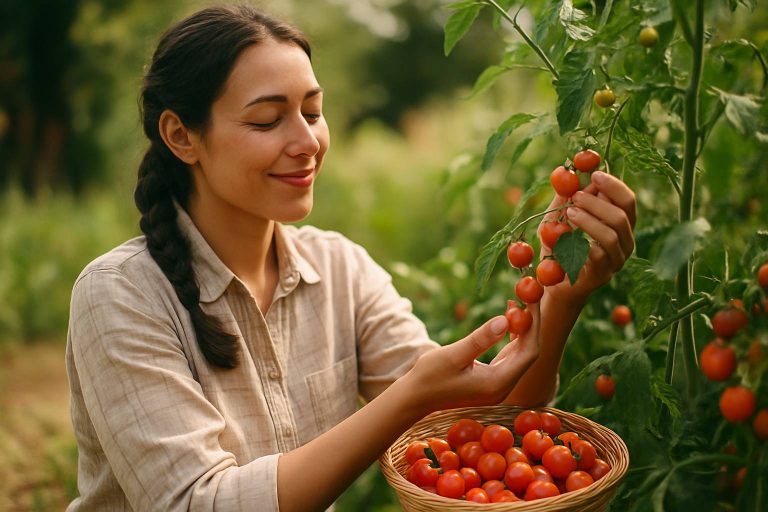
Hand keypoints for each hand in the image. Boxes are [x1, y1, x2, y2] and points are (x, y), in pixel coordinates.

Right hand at [404, 305, 540, 414]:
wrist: (414, 399)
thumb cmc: (429, 377)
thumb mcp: (453, 355)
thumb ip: (480, 339)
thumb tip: (504, 320)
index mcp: (497, 383)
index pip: (528, 352)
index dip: (533, 324)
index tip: (532, 299)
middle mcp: (503, 387)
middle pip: (528, 353)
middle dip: (530, 325)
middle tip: (527, 297)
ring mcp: (498, 386)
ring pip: (519, 355)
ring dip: (521, 330)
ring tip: (517, 304)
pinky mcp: (491, 382)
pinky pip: (508, 358)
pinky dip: (511, 339)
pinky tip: (507, 322)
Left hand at [538, 170, 635, 301]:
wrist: (553, 282)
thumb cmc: (558, 246)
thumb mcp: (558, 218)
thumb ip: (566, 199)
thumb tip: (571, 174)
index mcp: (621, 224)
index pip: (628, 201)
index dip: (614, 186)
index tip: (594, 175)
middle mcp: (625, 242)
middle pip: (623, 216)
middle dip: (599, 202)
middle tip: (577, 196)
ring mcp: (616, 260)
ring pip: (612, 235)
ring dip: (590, 220)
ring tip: (570, 212)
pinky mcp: (602, 275)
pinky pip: (598, 255)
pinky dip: (583, 242)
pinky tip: (568, 236)